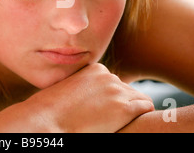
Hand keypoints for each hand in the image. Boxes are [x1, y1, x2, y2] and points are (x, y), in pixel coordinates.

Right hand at [27, 63, 153, 131]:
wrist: (46, 120)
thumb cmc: (49, 110)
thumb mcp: (66, 90)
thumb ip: (83, 89)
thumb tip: (88, 101)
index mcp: (94, 69)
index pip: (113, 82)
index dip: (110, 98)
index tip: (103, 110)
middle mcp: (108, 76)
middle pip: (127, 90)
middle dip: (122, 104)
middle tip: (111, 119)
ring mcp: (117, 91)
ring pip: (139, 98)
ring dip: (133, 110)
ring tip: (122, 123)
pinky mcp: (124, 108)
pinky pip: (146, 107)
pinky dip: (144, 115)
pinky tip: (134, 123)